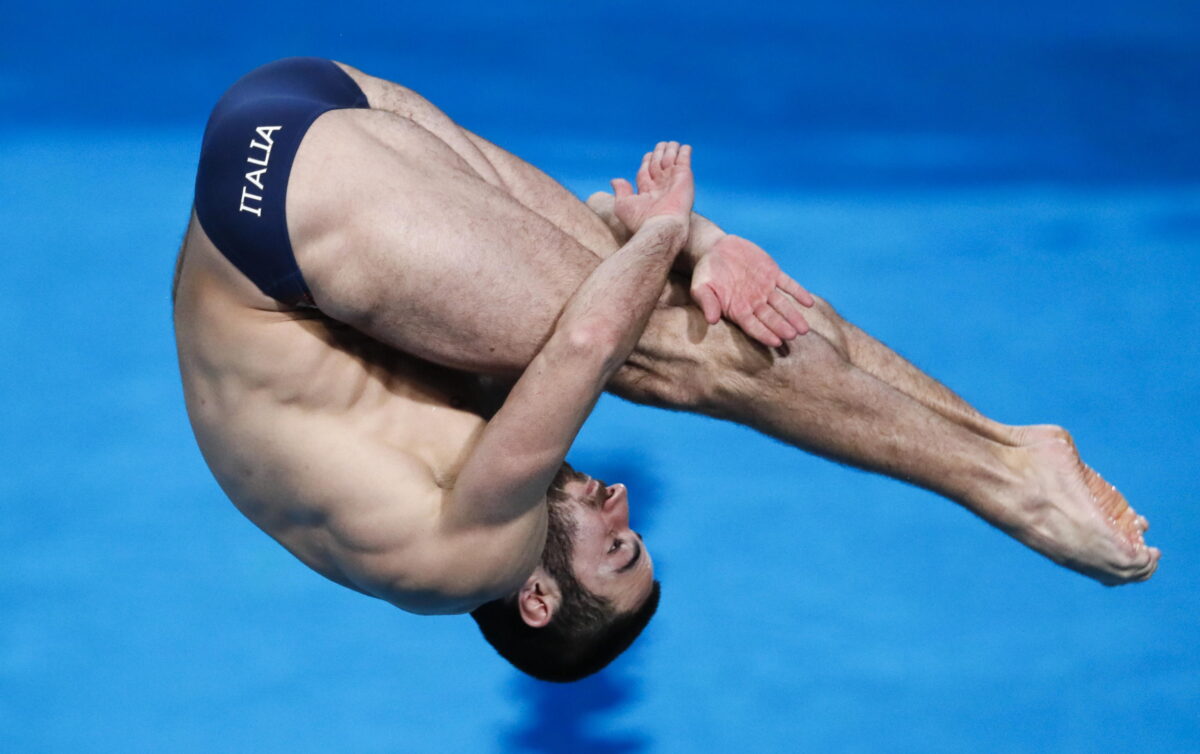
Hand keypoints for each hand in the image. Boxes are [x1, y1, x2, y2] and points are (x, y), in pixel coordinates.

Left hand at [611, 141, 693, 233]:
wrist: (661, 226)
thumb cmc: (641, 220)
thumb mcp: (623, 205)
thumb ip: (620, 191)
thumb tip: (614, 181)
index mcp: (647, 190)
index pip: (646, 171)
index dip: (647, 161)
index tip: (648, 155)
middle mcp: (660, 185)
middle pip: (658, 164)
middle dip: (659, 154)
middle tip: (661, 145)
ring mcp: (672, 180)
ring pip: (670, 160)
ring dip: (671, 150)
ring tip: (671, 143)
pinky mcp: (684, 177)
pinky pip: (684, 160)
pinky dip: (685, 153)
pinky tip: (685, 147)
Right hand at [689, 234, 814, 347]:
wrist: (715, 249)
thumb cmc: (705, 272)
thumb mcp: (700, 287)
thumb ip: (707, 303)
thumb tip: (711, 320)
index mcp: (738, 309)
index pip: (753, 326)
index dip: (764, 334)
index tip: (776, 341)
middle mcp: (754, 302)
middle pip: (771, 318)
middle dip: (782, 327)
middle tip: (794, 336)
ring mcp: (765, 288)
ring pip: (782, 305)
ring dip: (793, 316)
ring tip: (804, 329)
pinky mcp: (772, 273)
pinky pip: (788, 284)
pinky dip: (799, 292)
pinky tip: (809, 302)